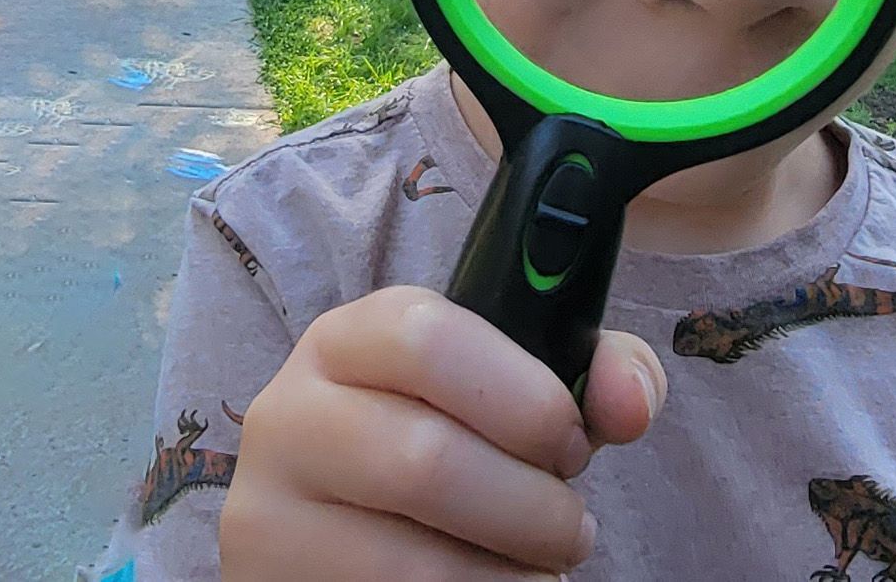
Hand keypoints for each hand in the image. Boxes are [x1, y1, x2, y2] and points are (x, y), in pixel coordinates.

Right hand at [220, 286, 666, 579]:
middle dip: (528, 507)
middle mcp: (290, 413)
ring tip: (539, 568)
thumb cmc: (452, 442)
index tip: (574, 441)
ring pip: (406, 561)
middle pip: (423, 459)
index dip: (521, 395)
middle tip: (571, 529)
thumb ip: (591, 374)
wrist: (347, 525)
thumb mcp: (511, 389)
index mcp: (350, 338)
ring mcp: (265, 510)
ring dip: (503, 576)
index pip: (426, 336)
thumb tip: (630, 402)